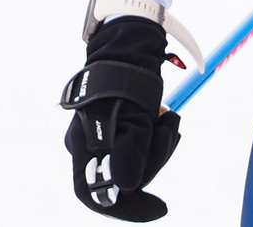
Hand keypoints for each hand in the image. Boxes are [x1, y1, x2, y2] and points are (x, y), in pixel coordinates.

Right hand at [60, 14, 182, 218]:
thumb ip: (129, 157)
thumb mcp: (134, 122)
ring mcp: (101, 134)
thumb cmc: (128, 83)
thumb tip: (125, 189)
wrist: (129, 45)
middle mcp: (87, 145)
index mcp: (83, 147)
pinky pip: (138, 142)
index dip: (126, 209)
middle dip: (153, 161)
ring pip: (133, 159)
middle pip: (121, 176)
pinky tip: (166, 116)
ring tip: (169, 119)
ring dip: (158, 144)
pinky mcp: (117, 123)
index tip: (160, 209)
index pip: (96, 195)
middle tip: (170, 134)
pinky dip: (155, 135)